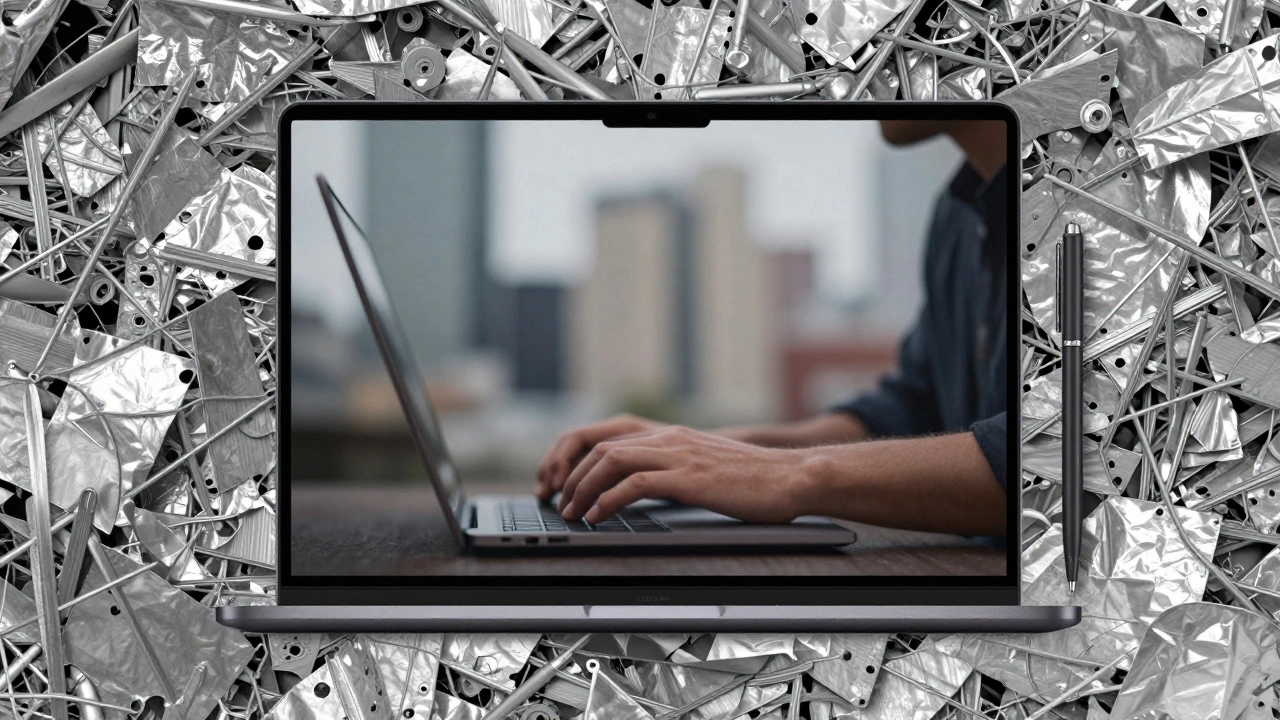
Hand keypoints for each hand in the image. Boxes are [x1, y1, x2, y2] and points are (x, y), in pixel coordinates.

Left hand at [556, 426, 809, 523]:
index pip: (609, 440)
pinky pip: (636, 484)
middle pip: (602, 447)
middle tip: (560, 502)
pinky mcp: (689, 477)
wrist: (791, 477)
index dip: (580, 463)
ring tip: (572, 512)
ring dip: (584, 488)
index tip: (567, 487)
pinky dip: (610, 499)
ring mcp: (679, 455)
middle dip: (572, 476)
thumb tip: (648, 490)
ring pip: (612, 461)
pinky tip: (600, 516)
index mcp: (672, 436)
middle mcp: (670, 439)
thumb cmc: (756, 481)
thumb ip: (678, 471)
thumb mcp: (707, 468)